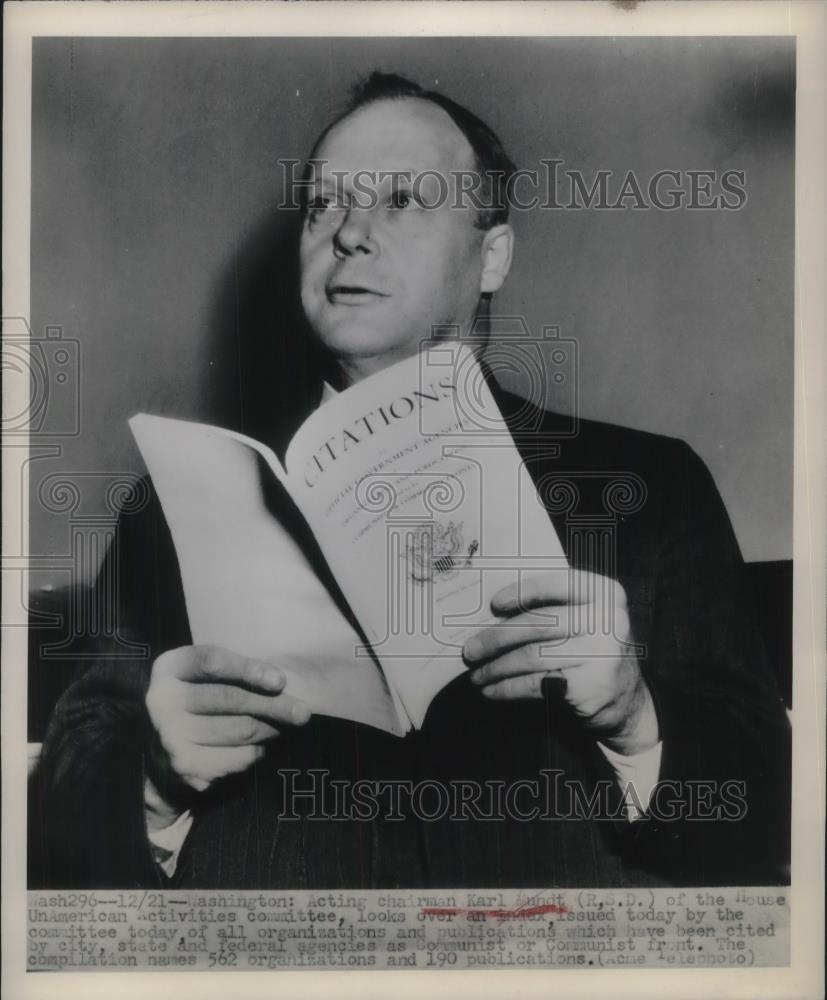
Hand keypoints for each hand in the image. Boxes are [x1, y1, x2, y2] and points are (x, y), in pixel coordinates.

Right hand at [145, 645, 311, 818]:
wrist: (157, 754)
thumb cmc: (194, 702)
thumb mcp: (201, 677)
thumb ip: (232, 672)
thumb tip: (281, 684)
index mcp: (169, 667)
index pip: (212, 662)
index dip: (249, 670)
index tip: (280, 681)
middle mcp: (163, 701)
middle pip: (231, 699)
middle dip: (274, 706)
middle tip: (303, 713)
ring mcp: (171, 736)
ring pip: (239, 730)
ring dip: (270, 729)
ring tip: (283, 727)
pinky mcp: (185, 766)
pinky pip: (237, 758)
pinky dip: (255, 752)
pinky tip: (259, 747)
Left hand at [463, 570, 658, 754]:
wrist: (626, 699)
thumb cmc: (592, 649)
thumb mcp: (585, 618)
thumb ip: (554, 606)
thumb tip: (491, 610)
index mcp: (606, 593)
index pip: (560, 583)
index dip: (524, 591)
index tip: (494, 604)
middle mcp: (608, 620)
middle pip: (540, 624)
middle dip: (497, 637)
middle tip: (470, 649)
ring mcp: (602, 655)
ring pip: (533, 656)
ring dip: (496, 667)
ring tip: (475, 673)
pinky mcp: (589, 687)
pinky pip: (535, 683)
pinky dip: (506, 688)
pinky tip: (490, 690)